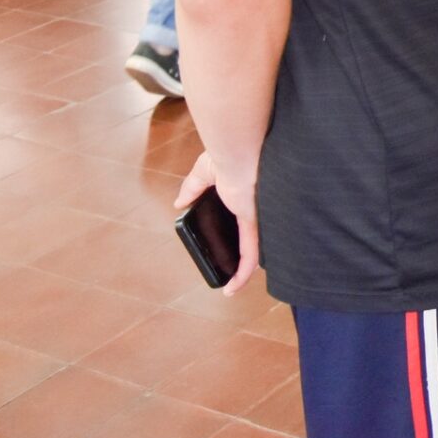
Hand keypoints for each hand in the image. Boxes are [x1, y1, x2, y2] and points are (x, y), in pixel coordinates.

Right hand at [175, 150, 261, 295]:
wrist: (238, 150)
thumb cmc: (225, 154)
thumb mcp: (205, 173)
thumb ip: (193, 188)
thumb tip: (179, 203)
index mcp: (243, 196)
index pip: (245, 219)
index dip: (237, 232)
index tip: (227, 242)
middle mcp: (254, 208)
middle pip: (253, 236)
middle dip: (244, 254)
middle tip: (233, 270)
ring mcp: (257, 216)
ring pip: (254, 250)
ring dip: (244, 270)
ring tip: (233, 286)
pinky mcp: (253, 223)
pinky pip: (250, 254)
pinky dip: (242, 272)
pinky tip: (232, 288)